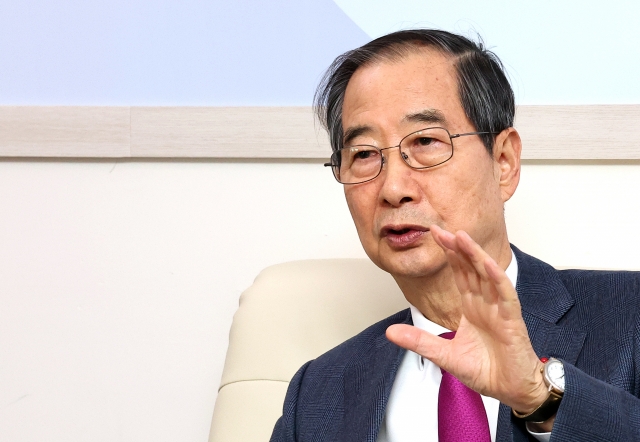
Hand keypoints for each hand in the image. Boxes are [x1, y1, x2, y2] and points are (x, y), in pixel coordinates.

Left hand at [386, 226, 547, 413]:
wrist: (511, 391)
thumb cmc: (486, 371)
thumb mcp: (444, 356)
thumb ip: (419, 342)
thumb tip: (390, 332)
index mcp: (471, 307)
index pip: (459, 273)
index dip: (449, 254)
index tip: (434, 236)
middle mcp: (485, 303)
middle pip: (471, 268)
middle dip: (457, 247)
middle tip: (440, 228)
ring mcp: (499, 309)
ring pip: (487, 274)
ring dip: (475, 255)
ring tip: (461, 236)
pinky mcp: (512, 320)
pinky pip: (506, 294)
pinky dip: (497, 278)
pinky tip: (487, 264)